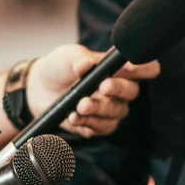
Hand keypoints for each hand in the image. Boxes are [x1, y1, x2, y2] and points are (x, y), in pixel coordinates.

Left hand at [26, 44, 159, 137]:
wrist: (39, 88)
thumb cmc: (60, 68)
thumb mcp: (68, 56)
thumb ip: (80, 59)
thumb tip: (87, 65)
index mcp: (118, 68)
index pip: (146, 68)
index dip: (144, 68)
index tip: (129, 67)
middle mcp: (119, 89)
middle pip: (132, 92)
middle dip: (117, 89)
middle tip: (102, 86)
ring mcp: (110, 108)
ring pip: (116, 112)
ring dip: (98, 109)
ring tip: (79, 105)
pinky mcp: (98, 124)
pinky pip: (101, 128)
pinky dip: (87, 123)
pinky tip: (73, 117)